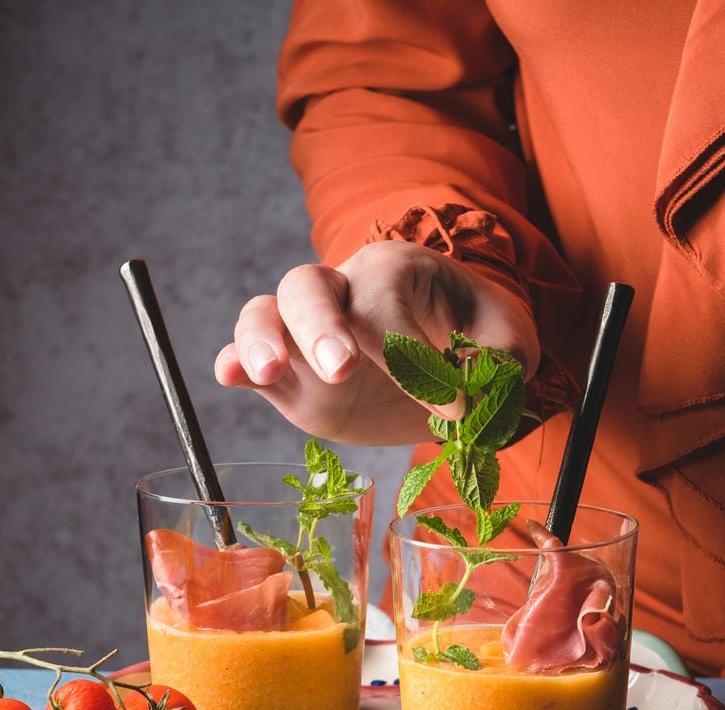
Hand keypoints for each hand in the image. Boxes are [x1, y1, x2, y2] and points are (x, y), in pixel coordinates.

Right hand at [215, 240, 538, 445]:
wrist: (449, 360)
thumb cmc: (475, 338)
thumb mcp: (508, 341)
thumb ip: (499, 360)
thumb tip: (469, 396)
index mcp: (395, 270)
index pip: (387, 302)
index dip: (414, 356)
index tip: (452, 407)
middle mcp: (342, 291)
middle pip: (307, 286)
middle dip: (321, 326)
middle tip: (342, 368)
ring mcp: (307, 336)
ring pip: (263, 314)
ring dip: (260, 341)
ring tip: (270, 371)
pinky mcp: (291, 378)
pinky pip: (248, 361)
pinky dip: (236, 366)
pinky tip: (232, 378)